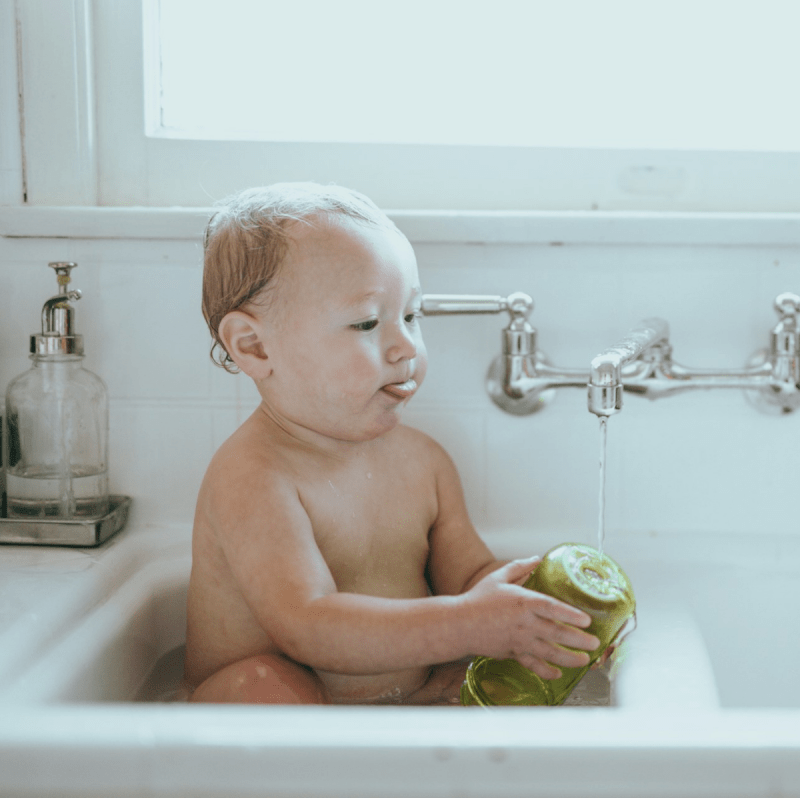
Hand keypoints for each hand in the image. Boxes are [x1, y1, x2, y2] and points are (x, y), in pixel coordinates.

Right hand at [463, 557, 599, 680]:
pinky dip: (546, 671)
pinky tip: (558, 673)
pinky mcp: (512, 653)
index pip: (552, 608)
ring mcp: (519, 641)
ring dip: (569, 658)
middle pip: (557, 633)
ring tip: (584, 660)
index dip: (571, 615)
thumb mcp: (498, 577)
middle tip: (594, 643)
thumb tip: (537, 559)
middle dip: (578, 640)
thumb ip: (520, 568)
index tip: (586, 620)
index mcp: (522, 602)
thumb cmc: (477, 599)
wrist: (459, 624)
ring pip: (549, 652)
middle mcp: (524, 623)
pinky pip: (533, 665)